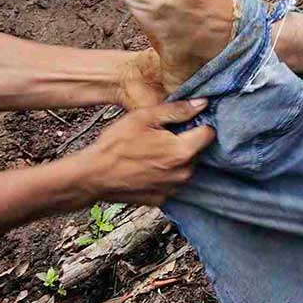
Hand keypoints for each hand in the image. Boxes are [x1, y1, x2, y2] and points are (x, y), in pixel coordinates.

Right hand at [82, 99, 214, 204]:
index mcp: (182, 151)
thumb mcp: (145, 117)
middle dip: (186, 141)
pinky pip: (172, 182)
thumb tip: (203, 103)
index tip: (184, 122)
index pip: (209, 134)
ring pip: (186, 167)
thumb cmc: (116, 144)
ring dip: (176, 159)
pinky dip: (165, 174)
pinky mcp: (162, 199)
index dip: (198, 124)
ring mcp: (173, 189)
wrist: (93, 176)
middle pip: (198, 151)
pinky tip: (148, 167)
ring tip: (153, 151)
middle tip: (163, 136)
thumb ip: (177, 110)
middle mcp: (183, 173)